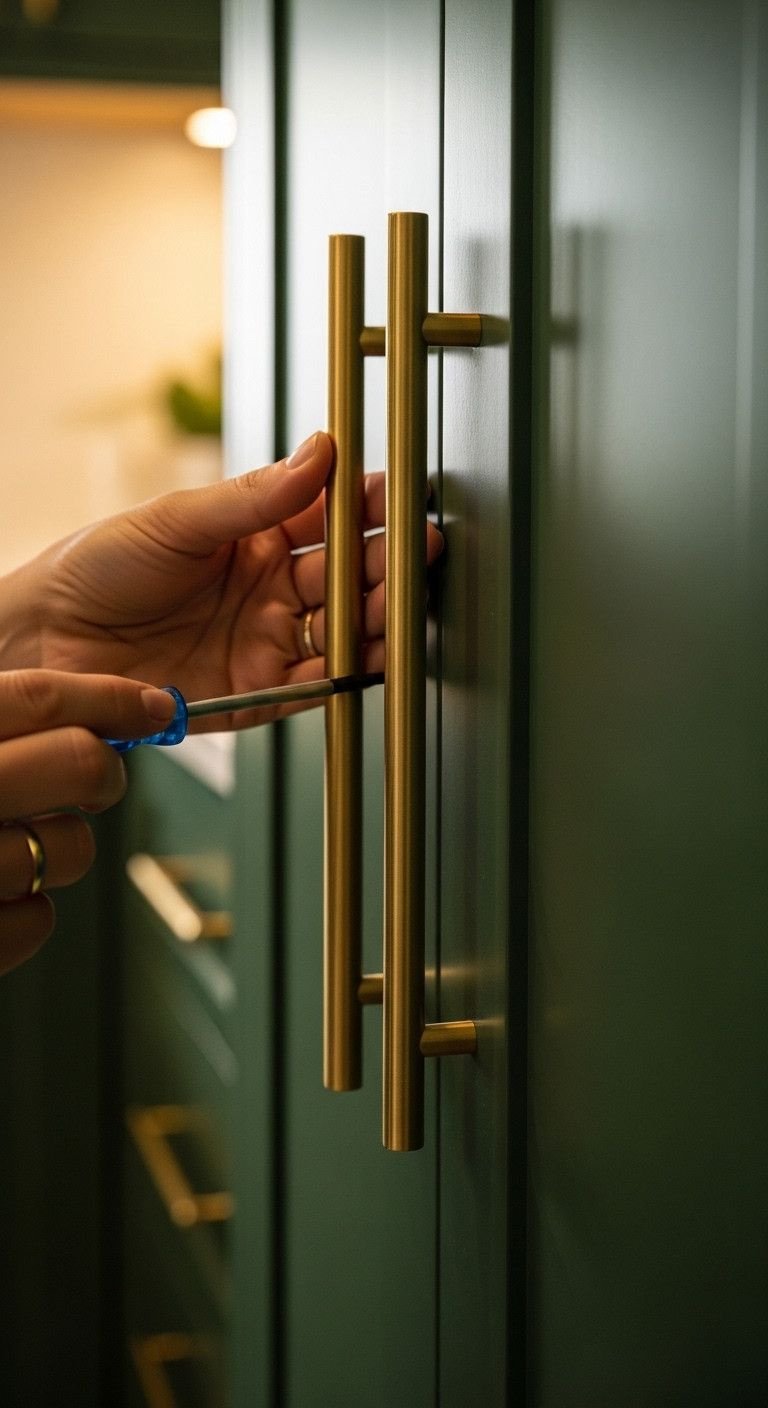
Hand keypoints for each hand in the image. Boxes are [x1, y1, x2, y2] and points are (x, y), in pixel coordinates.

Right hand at [0, 670, 177, 973]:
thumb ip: (4, 729)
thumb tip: (86, 713)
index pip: (40, 699)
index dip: (109, 699)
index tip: (153, 706)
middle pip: (77, 762)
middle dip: (104, 770)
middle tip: (95, 779)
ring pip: (73, 849)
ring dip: (64, 849)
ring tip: (20, 845)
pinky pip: (37, 922)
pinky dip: (29, 913)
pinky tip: (3, 895)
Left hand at [13, 433, 442, 727]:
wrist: (45, 638)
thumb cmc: (98, 568)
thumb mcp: (177, 519)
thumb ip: (254, 496)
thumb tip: (319, 453)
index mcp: (254, 538)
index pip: (329, 518)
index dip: (367, 508)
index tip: (397, 496)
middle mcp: (269, 591)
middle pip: (348, 577)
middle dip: (386, 564)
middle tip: (414, 550)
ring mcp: (265, 641)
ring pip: (342, 631)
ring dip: (376, 619)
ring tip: (399, 604)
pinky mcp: (255, 694)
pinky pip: (313, 686)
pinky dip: (346, 674)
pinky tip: (369, 657)